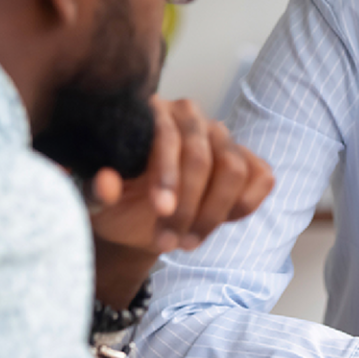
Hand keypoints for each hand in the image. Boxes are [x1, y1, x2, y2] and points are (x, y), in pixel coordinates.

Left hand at [88, 97, 272, 307]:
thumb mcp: (97, 202)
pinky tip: (219, 224)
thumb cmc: (118, 203)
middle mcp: (190, 118)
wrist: (139, 219)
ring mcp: (222, 137)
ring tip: (187, 242)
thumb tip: (106, 183)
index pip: (168, 137)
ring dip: (212, 214)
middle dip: (189, 206)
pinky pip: (261, 177)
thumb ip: (97, 192)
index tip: (162, 210)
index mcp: (151, 114)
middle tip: (168, 243)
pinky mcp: (247, 160)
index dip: (168, 175)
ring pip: (234, 170)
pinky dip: (244, 204)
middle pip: (204, 157)